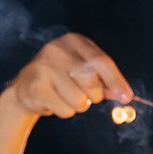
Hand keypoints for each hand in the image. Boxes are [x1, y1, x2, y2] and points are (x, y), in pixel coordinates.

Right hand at [6, 33, 131, 120]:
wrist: (26, 87)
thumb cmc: (63, 79)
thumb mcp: (84, 71)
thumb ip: (105, 80)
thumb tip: (124, 95)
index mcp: (73, 41)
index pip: (102, 61)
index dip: (116, 81)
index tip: (126, 97)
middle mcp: (56, 49)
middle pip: (92, 81)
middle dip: (94, 95)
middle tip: (85, 95)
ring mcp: (43, 67)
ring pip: (79, 99)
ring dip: (79, 105)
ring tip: (65, 96)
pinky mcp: (35, 86)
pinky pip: (65, 110)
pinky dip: (65, 111)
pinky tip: (54, 101)